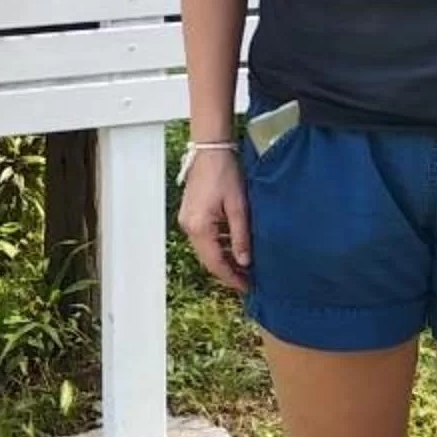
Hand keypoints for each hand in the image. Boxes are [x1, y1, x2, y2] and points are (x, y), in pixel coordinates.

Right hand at [179, 154, 252, 292]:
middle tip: (249, 280)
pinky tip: (235, 247)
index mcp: (199, 227)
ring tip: (245, 267)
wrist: (210, 149)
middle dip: (228, 271)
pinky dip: (219, 245)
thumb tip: (244, 261)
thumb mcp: (238, 206)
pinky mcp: (191, 214)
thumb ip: (241, 236)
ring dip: (224, 259)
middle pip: (208, 259)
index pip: (215, 263)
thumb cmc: (225, 172)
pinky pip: (205, 237)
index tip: (247, 287)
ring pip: (206, 249)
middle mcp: (189, 227)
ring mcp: (188, 220)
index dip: (231, 278)